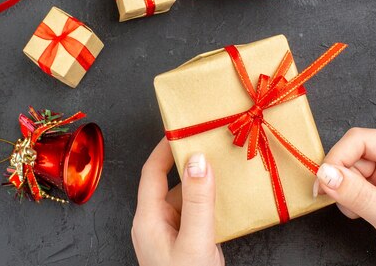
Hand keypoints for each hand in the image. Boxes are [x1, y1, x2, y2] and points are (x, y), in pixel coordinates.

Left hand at [132, 138, 223, 265]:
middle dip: (190, 165)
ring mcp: (170, 235)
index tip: (182, 130)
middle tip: (210, 146)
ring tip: (225, 171)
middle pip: (171, 184)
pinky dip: (209, 204)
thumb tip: (198, 161)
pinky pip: (195, 215)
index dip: (165, 148)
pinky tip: (226, 201)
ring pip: (186, 199)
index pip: (152, 171)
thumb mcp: (194, 241)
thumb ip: (197, 202)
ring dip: (203, 186)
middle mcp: (155, 224)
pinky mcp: (185, 244)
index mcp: (148, 219)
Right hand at [314, 128, 375, 265]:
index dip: (337, 158)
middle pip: (350, 154)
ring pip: (345, 168)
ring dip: (344, 191)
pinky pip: (348, 179)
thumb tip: (326, 174)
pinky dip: (347, 196)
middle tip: (344, 202)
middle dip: (341, 180)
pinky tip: (361, 209)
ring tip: (360, 210)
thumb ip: (357, 195)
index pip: (359, 140)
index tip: (323, 181)